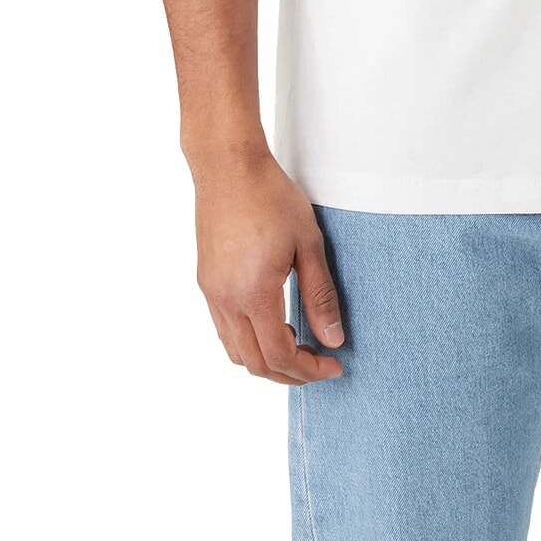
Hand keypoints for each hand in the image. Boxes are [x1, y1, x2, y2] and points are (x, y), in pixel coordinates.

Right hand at [191, 147, 344, 383]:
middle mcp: (226, 300)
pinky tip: (271, 327)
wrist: (228, 167)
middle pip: (255, 364)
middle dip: (290, 374)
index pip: (280, 355)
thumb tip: (332, 339)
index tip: (334, 366)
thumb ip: (320, 295)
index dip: (309, 370)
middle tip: (319, 366)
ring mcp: (212, 293)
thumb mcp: (308, 242)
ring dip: (266, 362)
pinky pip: (224, 329)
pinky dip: (248, 342)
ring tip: (298, 350)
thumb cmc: (271, 196)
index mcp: (254, 293)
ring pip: (235, 351)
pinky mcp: (206, 281)